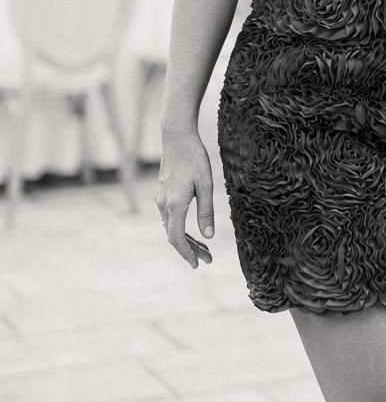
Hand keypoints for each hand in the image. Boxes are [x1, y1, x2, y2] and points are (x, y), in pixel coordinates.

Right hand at [156, 129, 214, 268]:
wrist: (176, 137)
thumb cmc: (194, 158)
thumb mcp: (206, 185)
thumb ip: (206, 211)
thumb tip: (209, 236)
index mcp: (174, 205)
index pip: (177, 238)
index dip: (187, 253)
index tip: (197, 264)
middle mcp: (163, 204)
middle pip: (173, 235)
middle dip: (190, 249)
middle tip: (208, 259)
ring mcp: (160, 198)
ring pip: (171, 227)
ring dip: (186, 239)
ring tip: (204, 247)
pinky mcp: (162, 193)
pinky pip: (169, 217)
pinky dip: (180, 227)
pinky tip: (192, 229)